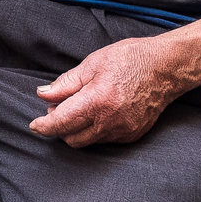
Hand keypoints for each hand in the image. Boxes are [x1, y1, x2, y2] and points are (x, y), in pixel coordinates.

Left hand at [29, 36, 189, 146]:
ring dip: (76, 130)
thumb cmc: (130, 59)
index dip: (44, 126)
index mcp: (98, 101)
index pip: (61, 123)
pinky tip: (98, 113)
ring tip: (78, 108)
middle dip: (59, 127)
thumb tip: (43, 95)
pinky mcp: (132, 135)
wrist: (166, 68)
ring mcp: (123, 131)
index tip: (35, 125)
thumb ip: (66, 84)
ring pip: (88, 142)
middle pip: (72, 138)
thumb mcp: (92, 64)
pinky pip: (104, 140)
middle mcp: (110, 121)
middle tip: (58, 108)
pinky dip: (94, 130)